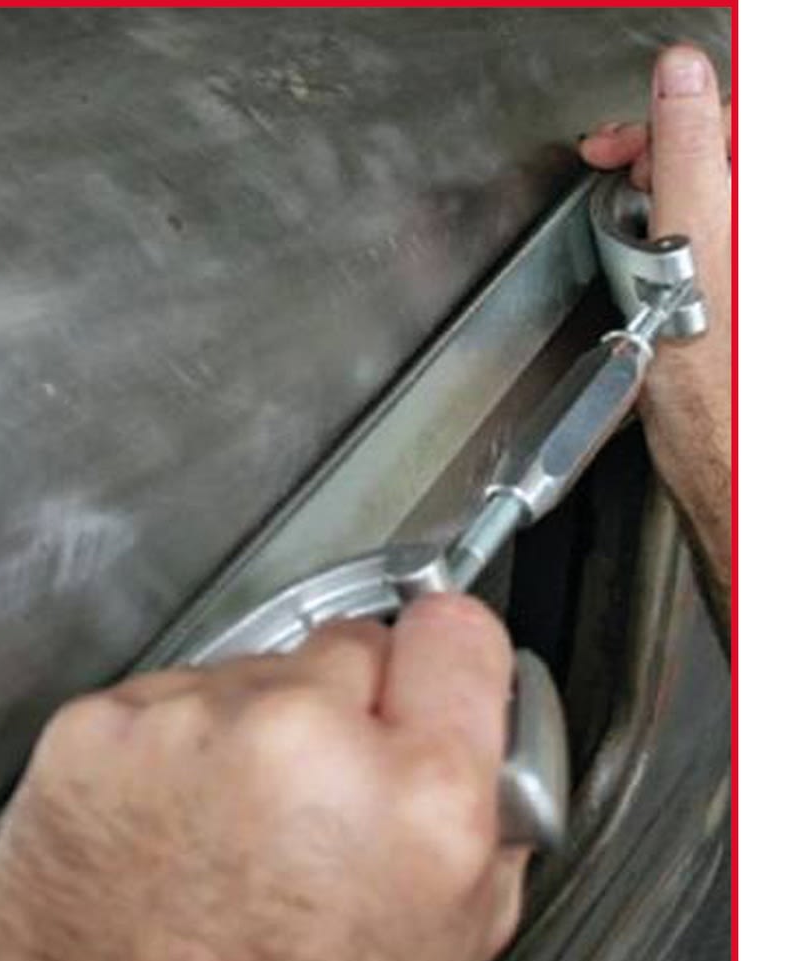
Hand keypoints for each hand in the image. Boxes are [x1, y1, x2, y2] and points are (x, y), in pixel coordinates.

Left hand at [0, 595, 527, 960]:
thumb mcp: (448, 934)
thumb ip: (479, 805)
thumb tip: (476, 723)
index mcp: (418, 798)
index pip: (454, 631)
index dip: (443, 660)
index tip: (426, 674)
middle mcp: (302, 740)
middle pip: (348, 644)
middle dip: (344, 706)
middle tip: (318, 795)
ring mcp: (189, 726)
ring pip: (252, 669)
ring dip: (252, 727)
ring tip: (231, 828)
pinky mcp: (93, 731)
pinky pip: (162, 697)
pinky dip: (167, 745)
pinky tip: (168, 823)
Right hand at [580, 45, 731, 630]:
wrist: (724, 464)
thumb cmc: (718, 388)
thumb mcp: (694, 257)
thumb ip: (688, 157)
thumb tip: (680, 79)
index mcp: (763, 217)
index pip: (735, 117)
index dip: (671, 114)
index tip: (618, 143)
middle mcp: (763, 237)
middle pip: (722, 150)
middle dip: (659, 151)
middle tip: (613, 169)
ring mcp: (752, 265)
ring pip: (708, 191)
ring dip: (658, 192)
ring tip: (627, 216)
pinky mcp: (738, 293)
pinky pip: (703, 235)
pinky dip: (665, 233)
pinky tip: (647, 254)